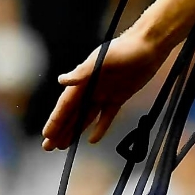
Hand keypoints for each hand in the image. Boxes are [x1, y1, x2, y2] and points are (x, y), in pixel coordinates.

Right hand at [40, 27, 169, 151]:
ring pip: (86, 117)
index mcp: (83, 79)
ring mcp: (104, 94)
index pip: (65, 104)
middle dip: (59, 130)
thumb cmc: (124, 49)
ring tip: (63, 146)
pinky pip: (106, 116)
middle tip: (48, 147)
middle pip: (72, 114)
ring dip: (74, 131)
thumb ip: (83, 72)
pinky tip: (92, 140)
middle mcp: (90, 88)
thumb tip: (61, 80)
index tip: (46, 135)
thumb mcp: (102, 59)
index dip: (55, 120)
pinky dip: (100, 127)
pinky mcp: (119, 97)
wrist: (148, 47)